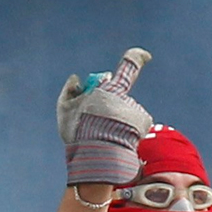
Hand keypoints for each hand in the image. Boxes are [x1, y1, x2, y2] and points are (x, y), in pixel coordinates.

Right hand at [58, 47, 154, 184]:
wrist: (98, 155)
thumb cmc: (79, 132)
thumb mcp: (65, 109)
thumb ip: (69, 91)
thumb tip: (76, 79)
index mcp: (109, 88)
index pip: (128, 67)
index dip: (137, 58)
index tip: (146, 56)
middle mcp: (126, 96)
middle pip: (117, 95)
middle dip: (108, 104)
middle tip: (95, 120)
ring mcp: (136, 109)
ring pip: (124, 111)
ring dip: (116, 120)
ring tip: (103, 135)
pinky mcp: (143, 121)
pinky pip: (134, 123)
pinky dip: (126, 129)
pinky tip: (116, 140)